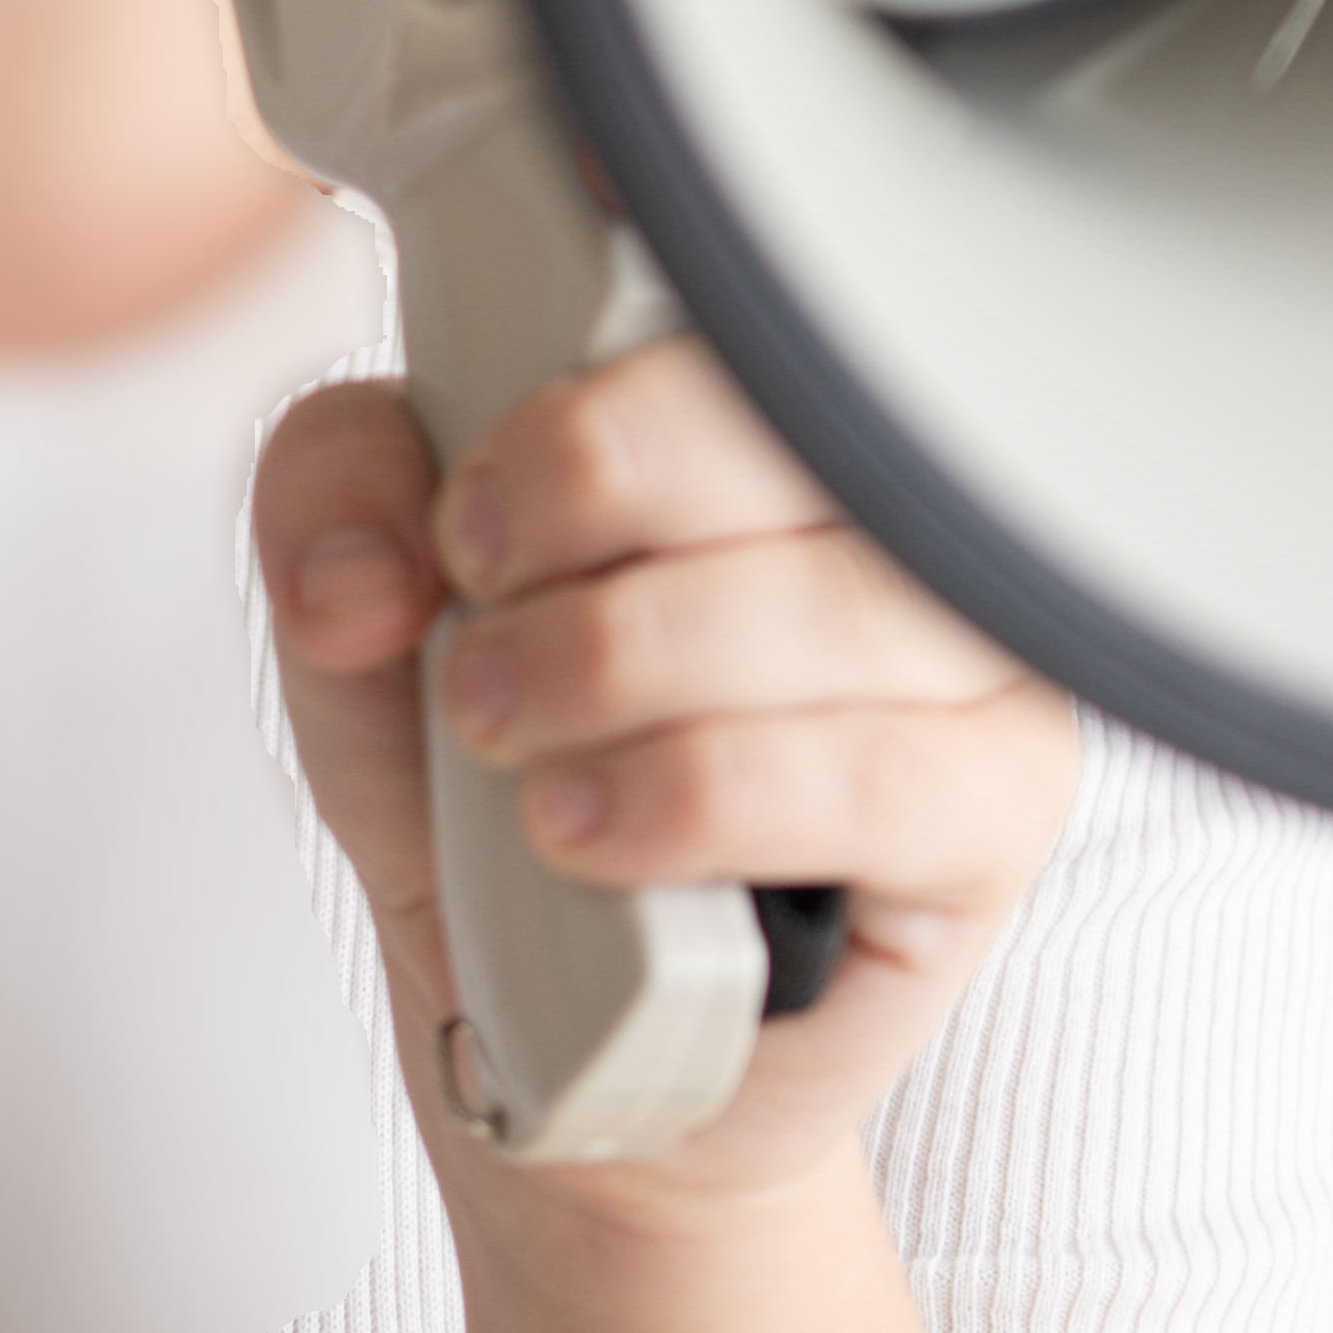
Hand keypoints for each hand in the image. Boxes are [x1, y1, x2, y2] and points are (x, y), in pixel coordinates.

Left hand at [254, 342, 1080, 1223]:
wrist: (563, 1046)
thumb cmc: (498, 798)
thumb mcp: (364, 636)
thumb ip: (337, 512)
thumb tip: (378, 551)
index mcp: (766, 407)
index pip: (760, 287)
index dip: (608, 378)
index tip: (475, 495)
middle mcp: (899, 501)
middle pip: (800, 415)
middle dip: (595, 494)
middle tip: (479, 605)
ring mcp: (975, 649)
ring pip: (829, 599)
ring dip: (620, 666)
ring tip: (505, 737)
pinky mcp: (996, 805)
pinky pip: (868, 770)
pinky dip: (695, 796)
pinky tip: (585, 831)